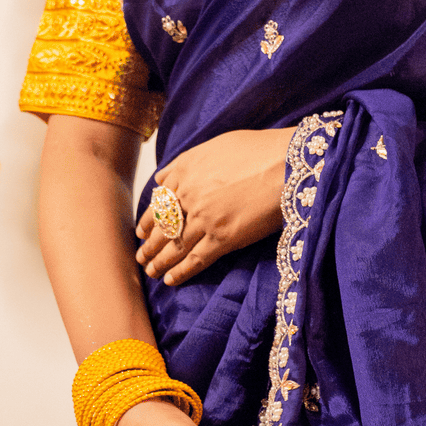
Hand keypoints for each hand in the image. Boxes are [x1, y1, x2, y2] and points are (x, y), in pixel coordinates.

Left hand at [138, 125, 297, 285]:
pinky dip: (181, 272)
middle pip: (163, 226)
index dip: (149, 221)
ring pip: (175, 245)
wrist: (283, 164)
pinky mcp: (222, 238)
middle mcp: (189, 196)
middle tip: (141, 257)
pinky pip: (196, 259)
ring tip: (150, 271)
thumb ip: (186, 162)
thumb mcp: (214, 145)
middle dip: (150, 244)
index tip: (141, 232)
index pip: (160, 202)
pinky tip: (169, 281)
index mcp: (185, 172)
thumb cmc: (258, 150)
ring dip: (160, 261)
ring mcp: (204, 219)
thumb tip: (164, 177)